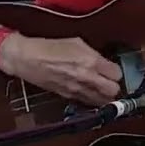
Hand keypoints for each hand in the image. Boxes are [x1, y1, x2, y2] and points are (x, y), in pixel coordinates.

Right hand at [0, 34, 122, 106]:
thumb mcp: (78, 43)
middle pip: (113, 91)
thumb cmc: (51, 47)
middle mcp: (86, 77)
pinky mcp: (67, 96)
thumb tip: (105, 63)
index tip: (114, 71)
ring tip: (102, 90)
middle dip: (114, 87)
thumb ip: (94, 55)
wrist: (27, 58)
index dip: (117, 73)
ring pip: (101, 101)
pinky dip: (91, 100)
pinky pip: (86, 102)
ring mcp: (77, 89)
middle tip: (111, 82)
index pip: (117, 74)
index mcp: (91, 61)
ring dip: (105, 96)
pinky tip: (90, 94)